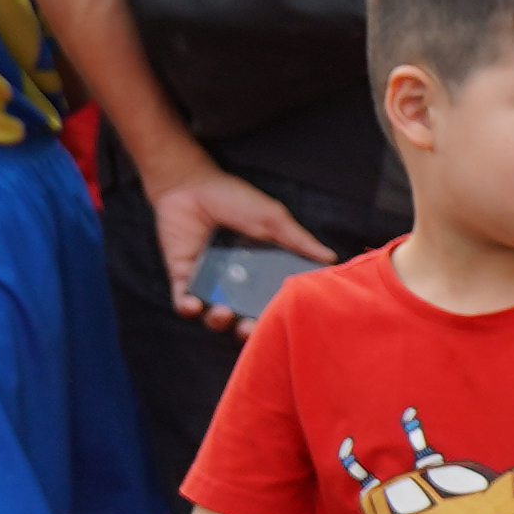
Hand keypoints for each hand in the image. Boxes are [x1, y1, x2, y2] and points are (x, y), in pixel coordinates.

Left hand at [153, 165, 319, 322]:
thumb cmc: (234, 199)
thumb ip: (298, 240)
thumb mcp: (272, 218)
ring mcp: (208, 283)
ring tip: (223, 313)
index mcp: (261, 273)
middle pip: (244, 317)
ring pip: (213, 316)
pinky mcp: (183, 277)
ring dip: (218, 321)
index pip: (272, 302)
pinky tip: (193, 305)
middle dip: (246, 329)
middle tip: (248, 327)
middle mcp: (237, 283)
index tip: (283, 320)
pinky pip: (182, 301)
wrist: (191, 184)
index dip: (276, 316)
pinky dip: (186, 308)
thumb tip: (331, 258)